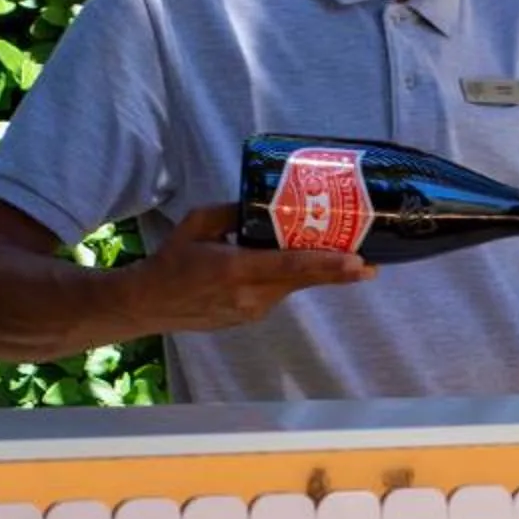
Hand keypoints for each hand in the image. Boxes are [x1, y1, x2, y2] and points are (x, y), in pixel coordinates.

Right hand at [143, 204, 376, 333]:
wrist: (149, 304)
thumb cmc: (172, 259)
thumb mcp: (197, 223)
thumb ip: (231, 212)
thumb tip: (265, 201)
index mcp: (235, 269)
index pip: (289, 267)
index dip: (327, 266)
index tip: (357, 263)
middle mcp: (249, 295)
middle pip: (300, 280)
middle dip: (336, 273)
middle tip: (369, 264)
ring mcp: (251, 311)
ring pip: (291, 287)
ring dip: (314, 273)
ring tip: (344, 258)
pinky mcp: (251, 317)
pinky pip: (278, 293)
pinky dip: (291, 279)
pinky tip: (300, 266)